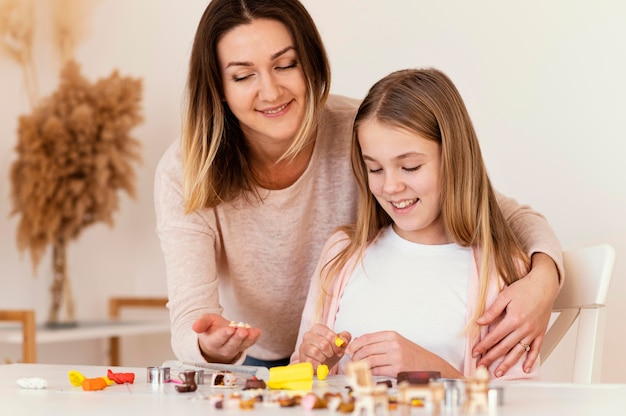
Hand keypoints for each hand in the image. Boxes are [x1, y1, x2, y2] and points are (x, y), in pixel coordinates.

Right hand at [192, 314, 260, 363]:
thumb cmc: (210, 329)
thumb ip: (201, 323)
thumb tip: (194, 326)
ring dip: (247, 339)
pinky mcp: (243, 347)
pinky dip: (254, 339)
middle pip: (231, 344)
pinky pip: (249, 344)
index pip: (218, 340)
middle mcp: (223, 349)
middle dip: (237, 337)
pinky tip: (257, 332)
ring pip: (241, 346)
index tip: (229, 329)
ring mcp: (234, 349)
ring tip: (251, 331)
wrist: (217, 337)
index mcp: (212, 343)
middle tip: (242, 330)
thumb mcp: (204, 322)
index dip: (224, 335)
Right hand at [298, 323, 350, 369]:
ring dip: (323, 358)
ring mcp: (303, 346)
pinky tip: (319, 364)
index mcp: (318, 328)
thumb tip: (343, 340)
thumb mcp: (339, 343)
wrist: (320, 365)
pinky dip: (317, 364)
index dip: (336, 345)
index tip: (339, 351)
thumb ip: (345, 338)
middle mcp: (308, 335)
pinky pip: (310, 361)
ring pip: (316, 352)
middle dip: (330, 352)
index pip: (329, 335)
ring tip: (324, 358)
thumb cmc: (329, 351)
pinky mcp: (301, 357)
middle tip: (331, 355)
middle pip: (323, 344)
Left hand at [346, 331, 461, 378]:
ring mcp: (395, 357)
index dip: (354, 344)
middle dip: (355, 355)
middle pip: (366, 349)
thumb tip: (358, 343)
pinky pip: (377, 370)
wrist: (428, 364)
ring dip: (360, 364)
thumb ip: (380, 341)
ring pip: (369, 360)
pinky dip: (369, 371)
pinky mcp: (397, 369)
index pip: (367, 337)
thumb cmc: (411, 354)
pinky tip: (367, 371)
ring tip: (357, 366)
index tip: (348, 349)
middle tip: (351, 359)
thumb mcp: (397, 342)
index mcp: (392, 335)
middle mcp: (393, 344)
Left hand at [473, 253, 559, 375]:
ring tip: (499, 372)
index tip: (475, 353)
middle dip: (491, 358)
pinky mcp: (541, 332)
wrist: (544, 285)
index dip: (483, 346)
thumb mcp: (504, 296)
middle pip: (504, 347)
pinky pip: (536, 349)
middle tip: (481, 366)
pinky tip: (525, 368)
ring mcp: (533, 332)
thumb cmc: (525, 288)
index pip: (494, 337)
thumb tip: (479, 322)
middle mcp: (524, 328)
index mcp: (513, 319)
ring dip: (507, 363)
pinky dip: (530, 360)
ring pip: (518, 351)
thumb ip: (492, 311)